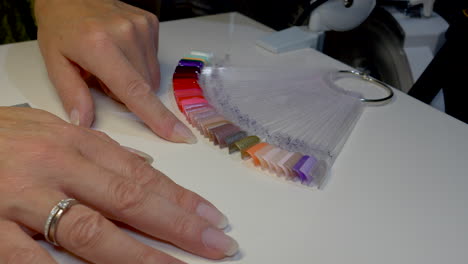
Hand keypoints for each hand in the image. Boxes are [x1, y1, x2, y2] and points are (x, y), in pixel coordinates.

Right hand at [0, 107, 237, 262]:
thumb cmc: (1, 136)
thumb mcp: (52, 129)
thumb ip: (99, 150)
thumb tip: (146, 168)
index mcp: (74, 143)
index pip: (140, 174)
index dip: (180, 198)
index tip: (212, 216)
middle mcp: (57, 167)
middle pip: (129, 200)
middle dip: (178, 225)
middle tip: (218, 243)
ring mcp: (23, 198)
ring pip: (91, 231)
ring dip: (139, 256)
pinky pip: (29, 259)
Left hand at [34, 0, 196, 143]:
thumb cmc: (61, 27)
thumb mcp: (54, 62)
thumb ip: (71, 94)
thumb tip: (84, 122)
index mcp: (99, 46)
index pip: (134, 90)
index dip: (157, 116)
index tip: (178, 133)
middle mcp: (125, 33)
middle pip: (143, 88)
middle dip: (126, 93)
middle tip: (103, 76)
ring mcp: (141, 26)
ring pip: (151, 77)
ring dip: (134, 79)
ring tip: (112, 61)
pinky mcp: (150, 24)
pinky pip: (153, 61)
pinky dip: (139, 63)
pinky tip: (122, 50)